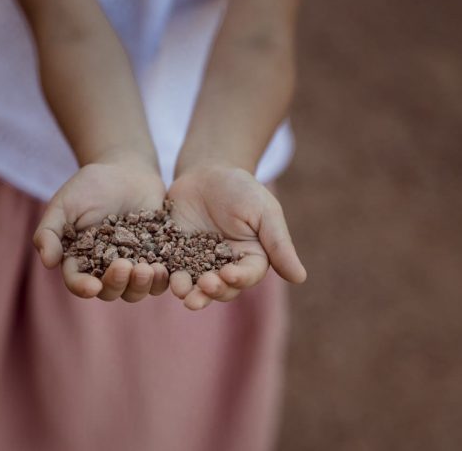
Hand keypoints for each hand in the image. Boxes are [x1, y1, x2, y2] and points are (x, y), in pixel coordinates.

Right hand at [33, 152, 169, 301]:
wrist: (127, 171)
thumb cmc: (90, 186)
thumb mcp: (65, 204)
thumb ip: (50, 231)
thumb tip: (47, 262)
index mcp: (80, 260)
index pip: (78, 282)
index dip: (84, 288)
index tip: (93, 287)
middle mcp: (106, 269)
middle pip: (110, 291)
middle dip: (117, 284)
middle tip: (125, 267)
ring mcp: (132, 265)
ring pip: (136, 290)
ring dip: (141, 286)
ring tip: (148, 269)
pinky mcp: (157, 258)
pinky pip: (161, 277)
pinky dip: (162, 278)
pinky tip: (163, 267)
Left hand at [166, 164, 305, 309]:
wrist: (207, 171)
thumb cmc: (242, 189)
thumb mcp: (264, 211)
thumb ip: (279, 244)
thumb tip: (301, 278)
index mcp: (251, 259)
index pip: (247, 275)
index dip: (239, 279)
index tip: (229, 275)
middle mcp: (225, 267)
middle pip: (221, 288)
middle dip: (212, 291)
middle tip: (203, 287)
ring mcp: (198, 264)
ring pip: (194, 285)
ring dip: (189, 291)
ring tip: (182, 291)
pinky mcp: (174, 256)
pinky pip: (170, 269)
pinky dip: (166, 275)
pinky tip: (160, 274)